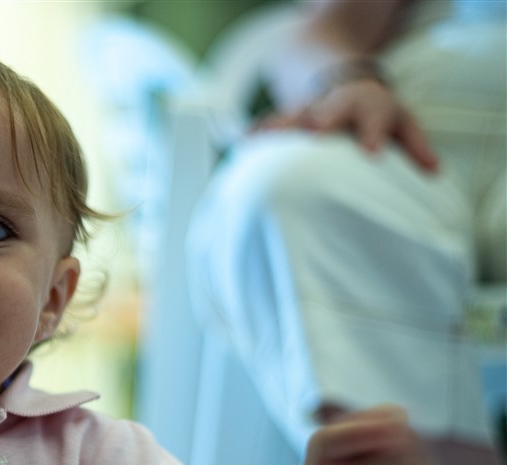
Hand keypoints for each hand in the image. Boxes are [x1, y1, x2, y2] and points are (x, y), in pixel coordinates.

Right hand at [256, 78, 438, 172]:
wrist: (346, 82)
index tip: (371, 153)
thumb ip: (416, 146)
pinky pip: (268, 123)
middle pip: (327, 114)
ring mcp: (308, 110)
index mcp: (368, 106)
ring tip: (260, 144)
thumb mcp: (403, 122)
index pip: (373, 117)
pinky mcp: (287, 117)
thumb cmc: (376, 112)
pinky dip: (255, 133)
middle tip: (312, 138)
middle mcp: (335, 105)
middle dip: (319, 125)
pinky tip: (240, 144)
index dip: (372, 133)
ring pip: (292, 116)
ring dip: (277, 129)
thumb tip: (435, 171)